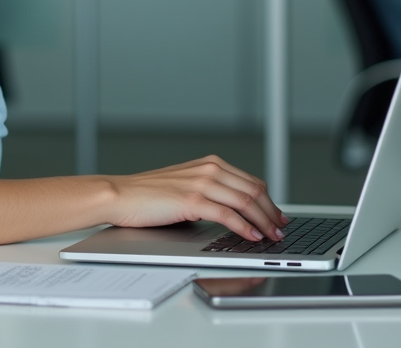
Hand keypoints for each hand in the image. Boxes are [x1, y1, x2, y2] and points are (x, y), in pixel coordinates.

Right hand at [106, 155, 287, 241]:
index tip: (277, 216)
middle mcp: (208, 169)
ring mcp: (201, 183)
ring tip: (272, 236)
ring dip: (263, 221)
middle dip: (271, 213)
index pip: (250, 181)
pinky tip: (251, 236)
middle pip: (254, 190)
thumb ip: (208, 192)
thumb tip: (231, 211)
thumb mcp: (184, 186)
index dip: (269, 201)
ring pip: (245, 202)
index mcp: (209, 164)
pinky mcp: (192, 200)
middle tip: (280, 229)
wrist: (120, 195)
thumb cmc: (147, 195)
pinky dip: (244, 227)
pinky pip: (228, 215)